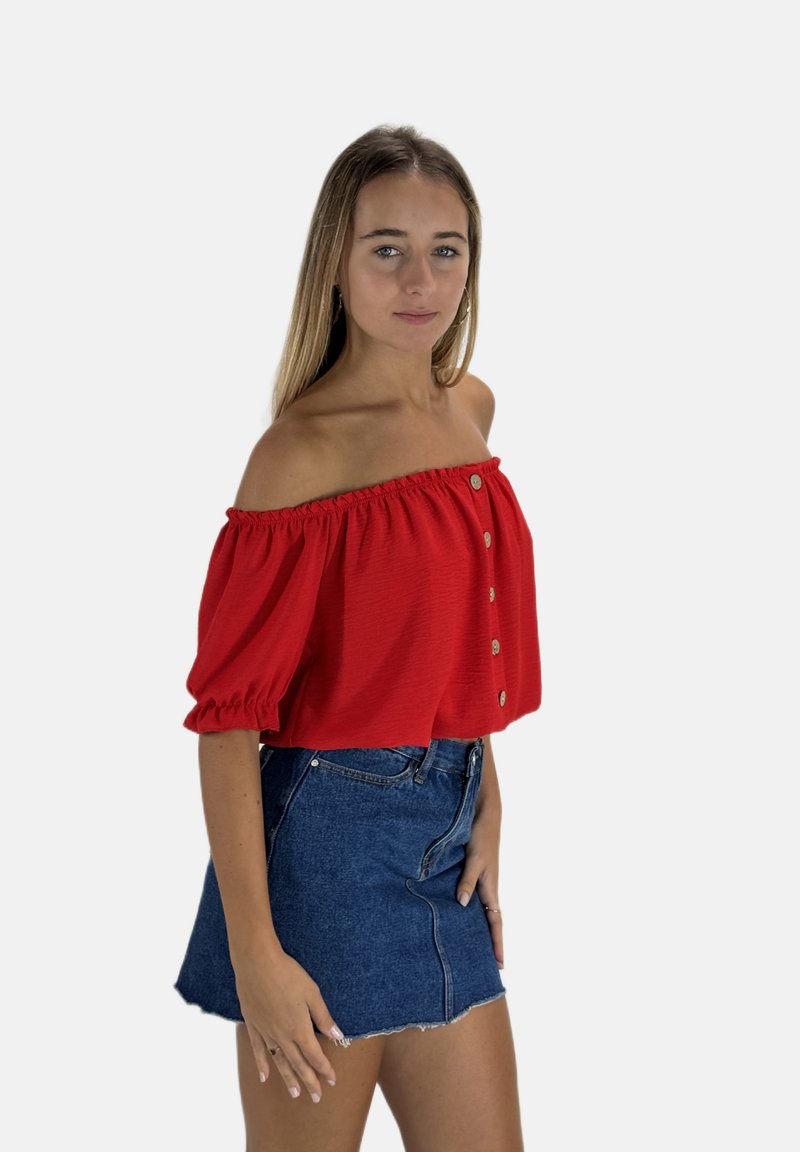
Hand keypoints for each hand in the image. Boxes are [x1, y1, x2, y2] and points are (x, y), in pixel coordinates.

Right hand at [233, 945, 343, 1101]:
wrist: (256, 962)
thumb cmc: (287, 974)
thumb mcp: (312, 993)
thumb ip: (323, 1017)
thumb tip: (337, 1036)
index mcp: (299, 1029)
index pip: (315, 1056)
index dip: (324, 1069)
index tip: (332, 1080)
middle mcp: (282, 1035)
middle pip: (298, 1064)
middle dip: (309, 1081)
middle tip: (317, 1097)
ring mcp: (265, 1032)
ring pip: (278, 1061)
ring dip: (288, 1078)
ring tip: (295, 1094)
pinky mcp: (253, 1024)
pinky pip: (258, 1050)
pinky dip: (261, 1064)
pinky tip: (264, 1077)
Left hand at [456, 802, 503, 968]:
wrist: (485, 813)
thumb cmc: (482, 835)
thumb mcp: (475, 859)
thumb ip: (468, 880)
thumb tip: (461, 904)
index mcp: (491, 888)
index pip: (496, 923)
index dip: (497, 943)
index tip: (500, 964)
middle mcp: (487, 888)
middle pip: (490, 922)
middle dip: (490, 943)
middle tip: (485, 966)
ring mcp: (481, 881)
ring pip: (480, 911)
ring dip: (479, 929)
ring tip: (471, 947)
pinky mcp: (473, 872)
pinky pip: (472, 897)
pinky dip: (469, 910)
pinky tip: (457, 915)